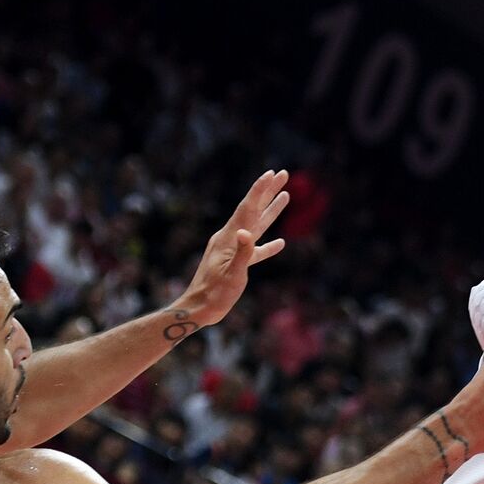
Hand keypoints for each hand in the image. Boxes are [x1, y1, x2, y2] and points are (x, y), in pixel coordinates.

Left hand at [174, 170, 290, 326]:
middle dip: (268, 191)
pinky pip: (256, 249)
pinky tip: (280, 243)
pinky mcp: (237, 263)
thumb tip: (247, 233)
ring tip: (285, 196)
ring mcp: (233, 249)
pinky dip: (268, 245)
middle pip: (253, 209)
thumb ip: (241, 253)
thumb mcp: (231, 274)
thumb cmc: (214, 294)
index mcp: (229, 237)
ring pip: (257, 225)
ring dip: (270, 210)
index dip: (260, 190)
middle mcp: (231, 238)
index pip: (248, 208)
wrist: (199, 309)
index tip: (273, 173)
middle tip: (283, 174)